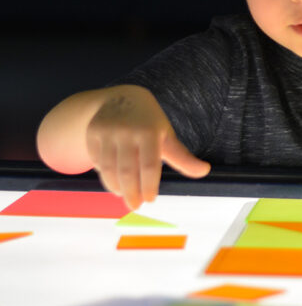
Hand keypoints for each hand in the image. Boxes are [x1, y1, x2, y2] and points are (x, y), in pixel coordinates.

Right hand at [85, 94, 209, 209]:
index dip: (149, 185)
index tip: (150, 200)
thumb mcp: (167, 135)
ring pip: (108, 169)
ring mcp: (107, 132)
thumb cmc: (149, 122)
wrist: (122, 98)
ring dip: (115, 187)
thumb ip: (182, 157)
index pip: (149, 165)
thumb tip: (205, 171)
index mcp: (150, 132)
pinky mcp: (92, 134)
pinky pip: (96, 161)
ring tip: (124, 195)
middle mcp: (127, 131)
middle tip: (135, 206)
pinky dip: (105, 174)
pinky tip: (113, 179)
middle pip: (126, 170)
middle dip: (131, 192)